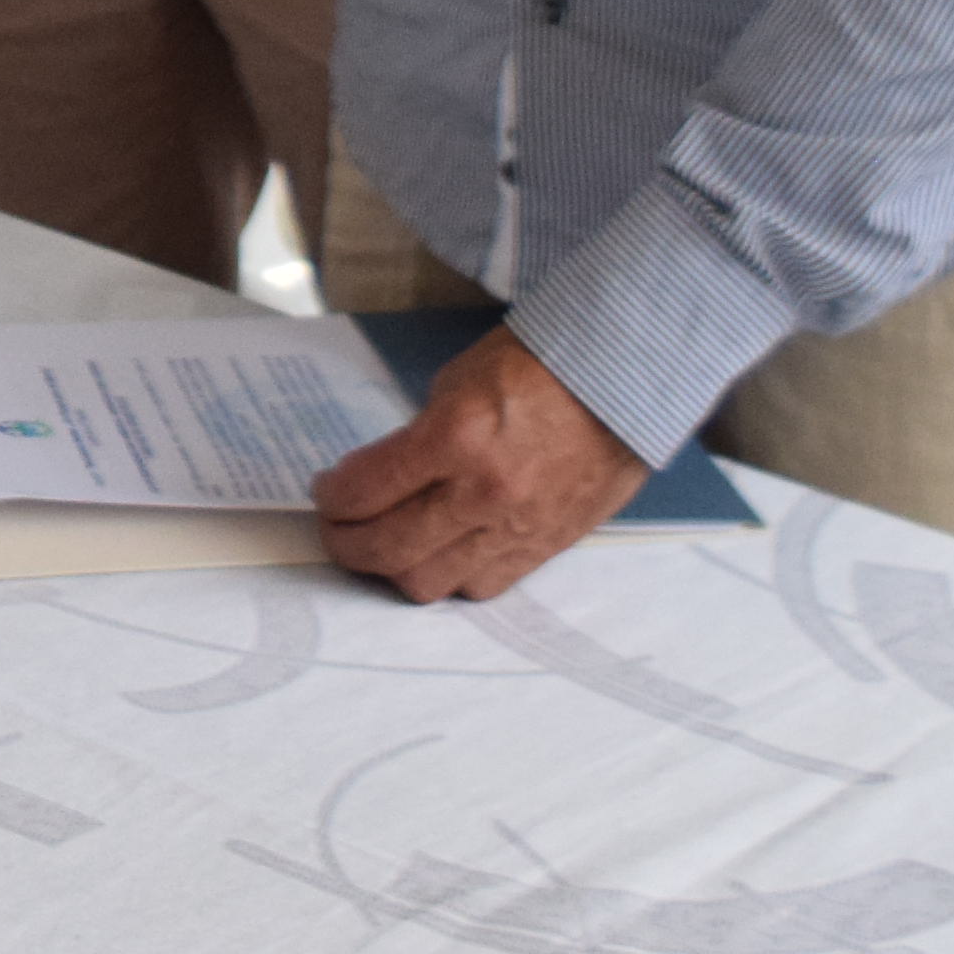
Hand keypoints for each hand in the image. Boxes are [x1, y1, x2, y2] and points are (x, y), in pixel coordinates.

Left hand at [311, 325, 647, 600]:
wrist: (626, 382)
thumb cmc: (540, 366)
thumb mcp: (458, 381)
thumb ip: (419, 437)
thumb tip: (386, 478)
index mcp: (454, 438)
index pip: (364, 490)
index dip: (333, 496)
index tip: (328, 491)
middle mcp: (481, 493)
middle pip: (386, 549)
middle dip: (347, 542)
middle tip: (339, 528)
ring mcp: (515, 528)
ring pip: (428, 583)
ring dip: (394, 569)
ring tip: (384, 546)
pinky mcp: (544, 548)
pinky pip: (480, 587)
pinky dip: (450, 576)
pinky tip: (440, 553)